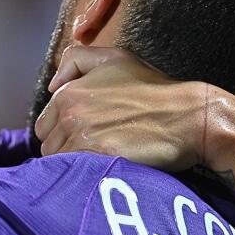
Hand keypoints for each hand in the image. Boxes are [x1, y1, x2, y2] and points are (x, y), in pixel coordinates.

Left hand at [34, 46, 212, 170]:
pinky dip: (86, 174)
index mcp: (68, 93)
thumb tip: (52, 85)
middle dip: (67, 150)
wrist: (189, 115)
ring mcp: (83, 135)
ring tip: (102, 158)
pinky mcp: (100, 156)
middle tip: (96, 148)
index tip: (86, 136)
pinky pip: (76, 173)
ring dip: (76, 164)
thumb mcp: (114, 59)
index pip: (44, 126)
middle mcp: (70, 113)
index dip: (63, 133)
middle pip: (48, 147)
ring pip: (60, 163)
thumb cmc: (153, 89)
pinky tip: (105, 169)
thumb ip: (76, 60)